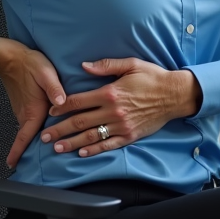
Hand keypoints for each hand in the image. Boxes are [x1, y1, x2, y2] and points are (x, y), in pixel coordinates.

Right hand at [0, 38, 67, 167]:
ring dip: (32, 140)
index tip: (12, 164)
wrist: (12, 57)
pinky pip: (29, 122)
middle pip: (28, 137)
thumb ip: (55, 89)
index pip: (23, 137)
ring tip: (41, 149)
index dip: (18, 152)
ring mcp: (23, 110)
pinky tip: (44, 129)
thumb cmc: (29, 64)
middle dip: (28, 151)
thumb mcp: (46, 74)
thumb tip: (62, 102)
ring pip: (29, 130)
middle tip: (30, 164)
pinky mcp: (23, 104)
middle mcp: (26, 113)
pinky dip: (34, 129)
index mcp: (32, 110)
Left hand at [40, 57, 201, 157]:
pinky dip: (94, 151)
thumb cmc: (152, 77)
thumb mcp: (130, 64)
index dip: (61, 107)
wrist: (175, 95)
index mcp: (110, 92)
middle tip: (45, 136)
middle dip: (60, 129)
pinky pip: (109, 145)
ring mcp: (121, 126)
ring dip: (72, 143)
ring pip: (91, 136)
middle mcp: (113, 111)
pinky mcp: (130, 136)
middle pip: (80, 121)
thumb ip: (105, 66)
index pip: (79, 101)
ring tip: (57, 148)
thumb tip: (84, 66)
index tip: (50, 112)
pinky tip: (81, 153)